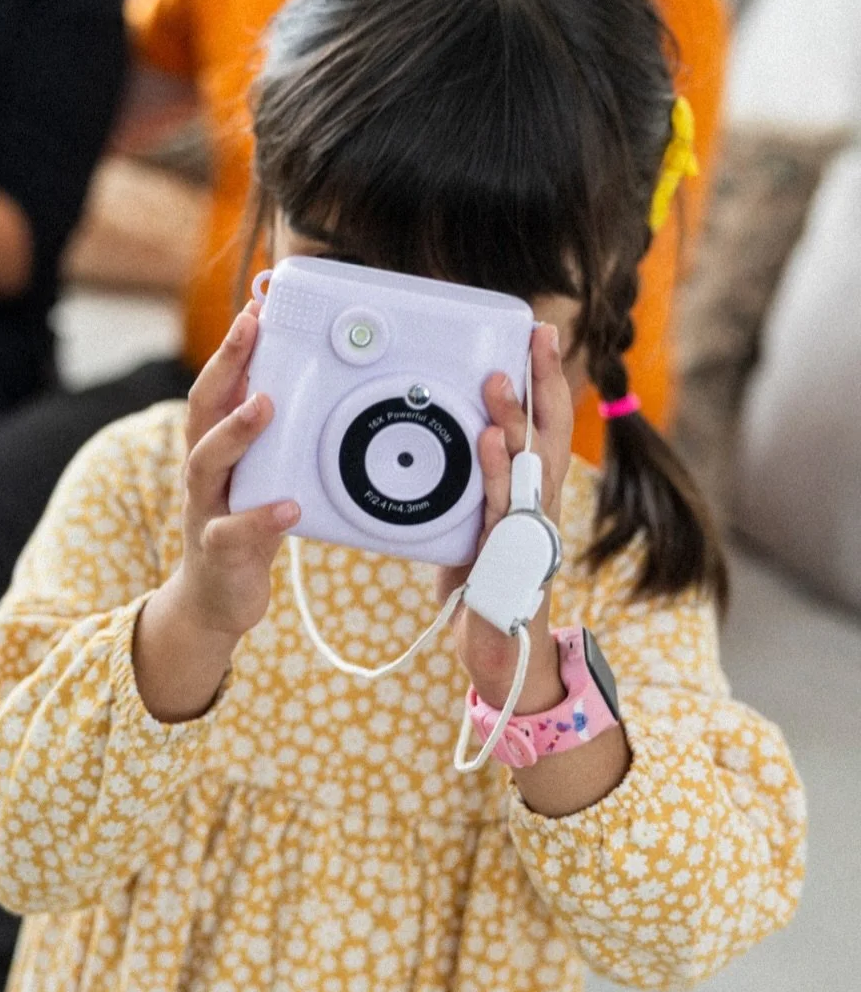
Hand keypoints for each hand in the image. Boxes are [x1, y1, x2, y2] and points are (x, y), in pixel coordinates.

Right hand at [132, 302, 298, 722]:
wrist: (214, 601)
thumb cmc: (245, 528)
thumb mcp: (258, 475)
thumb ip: (274, 439)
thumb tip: (310, 388)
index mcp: (214, 448)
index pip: (216, 387)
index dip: (231, 349)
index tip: (253, 309)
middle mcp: (203, 473)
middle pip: (201, 410)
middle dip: (225, 367)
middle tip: (248, 331)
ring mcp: (206, 512)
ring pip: (207, 464)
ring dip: (236, 431)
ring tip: (265, 405)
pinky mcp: (221, 554)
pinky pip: (236, 533)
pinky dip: (262, 518)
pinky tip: (291, 507)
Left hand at [440, 321, 572, 714]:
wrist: (501, 657)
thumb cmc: (485, 588)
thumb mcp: (475, 524)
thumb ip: (469, 485)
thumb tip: (444, 440)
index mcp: (532, 492)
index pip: (545, 423)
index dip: (546, 379)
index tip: (540, 334)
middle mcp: (537, 504)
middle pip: (545, 431)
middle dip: (541, 382)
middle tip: (533, 338)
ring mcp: (523, 529)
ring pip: (524, 464)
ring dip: (510, 419)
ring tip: (497, 379)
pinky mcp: (503, 555)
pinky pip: (499, 506)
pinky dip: (494, 471)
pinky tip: (485, 441)